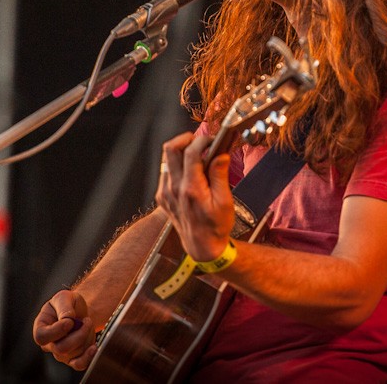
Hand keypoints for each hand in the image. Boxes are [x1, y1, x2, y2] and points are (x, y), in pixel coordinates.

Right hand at [32, 289, 96, 370]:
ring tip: (88, 323)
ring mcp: (60, 353)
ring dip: (86, 337)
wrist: (79, 310)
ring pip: (74, 353)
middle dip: (79, 334)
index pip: (42, 337)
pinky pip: (79, 364)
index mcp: (41, 328)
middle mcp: (49, 344)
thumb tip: (67, 318)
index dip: (57, 330)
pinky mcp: (73, 357)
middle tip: (87, 320)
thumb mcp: (64, 297)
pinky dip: (88, 357)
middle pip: (61, 348)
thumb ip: (64, 306)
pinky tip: (94, 347)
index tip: (70, 320)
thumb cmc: (68, 304)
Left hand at [154, 131, 234, 261]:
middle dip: (186, 139)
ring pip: (167, 159)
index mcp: (191, 189)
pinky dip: (178, 166)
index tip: (212, 141)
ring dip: (181, 152)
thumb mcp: (225, 202)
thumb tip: (221, 154)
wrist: (201, 246)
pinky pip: (166, 172)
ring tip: (198, 157)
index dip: (202, 140)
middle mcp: (174, 188)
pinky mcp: (162, 196)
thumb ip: (220, 175)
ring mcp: (165, 192)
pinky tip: (190, 173)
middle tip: (200, 142)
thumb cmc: (216, 226)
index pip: (191, 153)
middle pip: (171, 149)